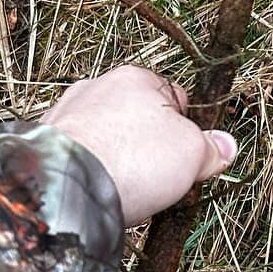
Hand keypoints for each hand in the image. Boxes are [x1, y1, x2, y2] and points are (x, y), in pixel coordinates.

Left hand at [43, 65, 237, 224]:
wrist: (68, 187)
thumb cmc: (132, 161)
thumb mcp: (192, 154)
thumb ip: (211, 148)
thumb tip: (226, 146)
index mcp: (136, 79)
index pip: (175, 98)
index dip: (188, 130)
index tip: (191, 156)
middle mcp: (98, 87)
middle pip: (139, 119)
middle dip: (150, 148)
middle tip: (160, 179)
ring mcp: (68, 113)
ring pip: (108, 138)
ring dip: (120, 160)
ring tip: (128, 190)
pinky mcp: (46, 142)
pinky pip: (81, 156)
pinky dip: (92, 171)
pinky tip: (100, 192)